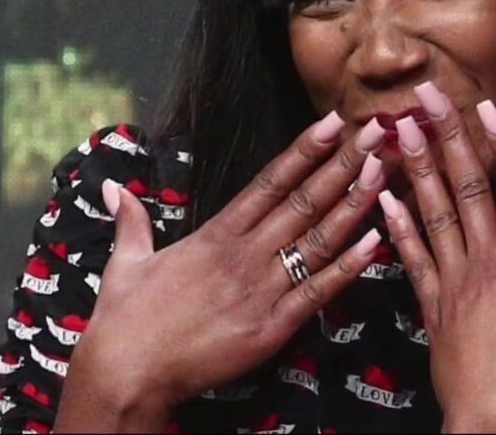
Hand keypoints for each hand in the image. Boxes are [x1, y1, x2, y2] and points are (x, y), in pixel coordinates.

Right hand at [56, 113, 389, 432]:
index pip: (269, 182)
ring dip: (353, 206)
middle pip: (303, 201)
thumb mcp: (126, 261)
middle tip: (375, 134)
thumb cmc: (124, 320)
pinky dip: (347, 268)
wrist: (126, 372)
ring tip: (383, 173)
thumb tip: (112, 187)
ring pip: (317, 241)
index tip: (332, 123)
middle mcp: (243, 255)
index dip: (304, 151)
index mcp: (215, 234)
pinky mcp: (270, 328)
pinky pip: (317, 292)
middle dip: (343, 165)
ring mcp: (260, 290)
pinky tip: (374, 243)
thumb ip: (131, 221)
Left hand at [379, 82, 495, 432]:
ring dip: (416, 166)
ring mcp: (456, 280)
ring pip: (433, 211)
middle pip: (468, 186)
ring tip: (398, 126)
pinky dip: (396, 223)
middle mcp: (490, 261)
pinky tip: (382, 195)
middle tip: (425, 93)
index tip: (487, 107)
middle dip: (447, 136)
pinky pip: (410, 255)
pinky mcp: (431, 303)